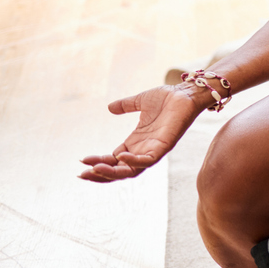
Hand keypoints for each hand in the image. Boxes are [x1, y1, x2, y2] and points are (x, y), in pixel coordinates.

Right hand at [78, 85, 205, 181]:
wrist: (186, 92)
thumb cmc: (167, 98)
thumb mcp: (140, 101)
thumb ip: (126, 106)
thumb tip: (110, 108)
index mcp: (136, 142)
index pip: (114, 159)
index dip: (98, 161)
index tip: (82, 161)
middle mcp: (144, 149)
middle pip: (120, 171)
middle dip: (101, 175)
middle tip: (82, 174)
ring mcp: (154, 149)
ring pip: (132, 170)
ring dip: (113, 172)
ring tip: (95, 169)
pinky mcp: (164, 146)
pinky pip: (148, 160)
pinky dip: (134, 161)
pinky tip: (120, 156)